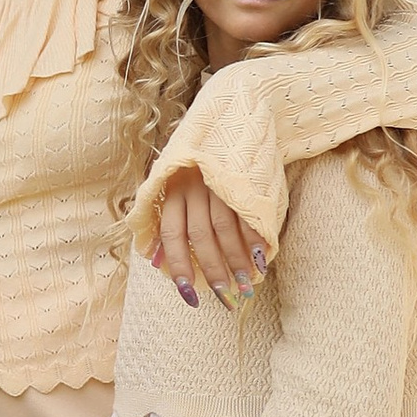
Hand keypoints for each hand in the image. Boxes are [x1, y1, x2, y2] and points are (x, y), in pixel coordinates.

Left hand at [151, 170, 267, 311]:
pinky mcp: (245, 178)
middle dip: (214, 271)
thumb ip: (171, 221)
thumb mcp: (177, 188)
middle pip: (200, 237)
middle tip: (225, 295)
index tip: (189, 294)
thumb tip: (156, 260)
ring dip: (236, 260)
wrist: (232, 121)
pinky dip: (254, 240)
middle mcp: (193, 186)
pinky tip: (260, 260)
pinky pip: (248, 216)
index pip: (172, 234)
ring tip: (246, 284)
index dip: (179, 266)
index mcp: (171, 190)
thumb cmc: (201, 168)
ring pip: (224, 229)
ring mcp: (219, 181)